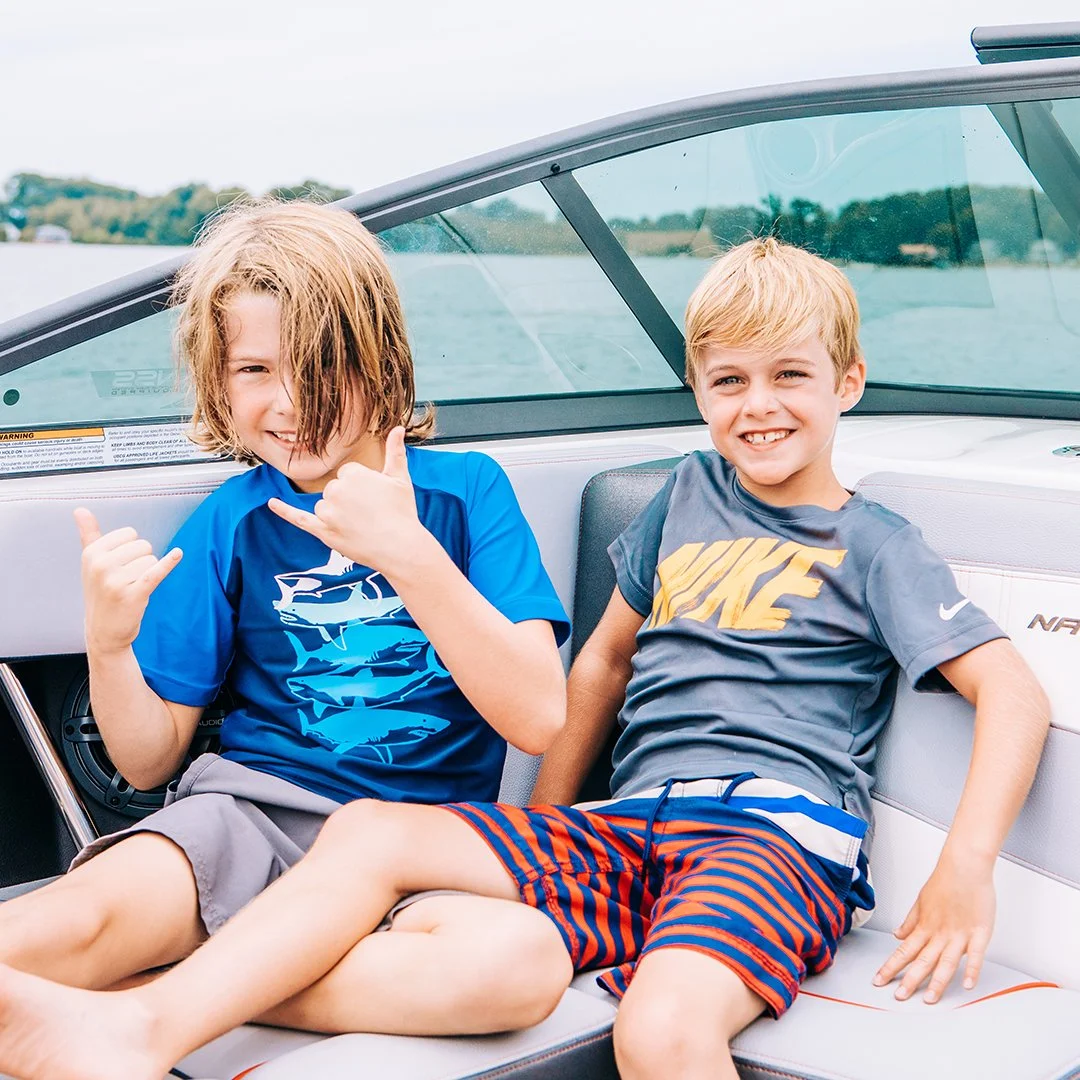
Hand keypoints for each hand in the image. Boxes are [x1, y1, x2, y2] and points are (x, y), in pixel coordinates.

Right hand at [75, 508, 182, 653]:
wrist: (103, 631)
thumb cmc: (100, 592)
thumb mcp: (90, 563)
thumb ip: (89, 535)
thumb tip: (81, 509)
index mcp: (91, 553)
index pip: (129, 534)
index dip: (131, 548)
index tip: (120, 565)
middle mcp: (101, 565)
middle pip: (143, 545)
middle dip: (141, 560)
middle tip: (128, 579)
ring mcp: (116, 581)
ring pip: (152, 559)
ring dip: (148, 573)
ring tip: (133, 588)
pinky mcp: (134, 594)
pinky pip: (156, 571)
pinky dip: (168, 562)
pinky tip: (178, 554)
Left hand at [267, 427, 426, 573]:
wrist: (400, 548)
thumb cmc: (402, 513)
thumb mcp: (400, 478)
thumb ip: (395, 451)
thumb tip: (397, 428)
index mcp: (353, 474)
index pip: (349, 474)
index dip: (363, 486)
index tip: (376, 498)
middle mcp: (336, 490)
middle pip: (335, 489)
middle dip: (349, 500)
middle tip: (371, 513)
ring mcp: (328, 512)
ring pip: (325, 506)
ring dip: (338, 514)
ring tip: (362, 525)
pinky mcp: (323, 531)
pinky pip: (299, 518)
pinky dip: (284, 511)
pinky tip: (272, 503)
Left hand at [872, 852, 994, 1003]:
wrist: (964, 865)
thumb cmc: (945, 881)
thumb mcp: (921, 901)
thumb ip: (911, 921)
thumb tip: (899, 935)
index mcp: (925, 926)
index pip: (903, 951)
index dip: (891, 966)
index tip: (879, 980)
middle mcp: (939, 933)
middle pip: (922, 960)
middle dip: (909, 980)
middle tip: (898, 997)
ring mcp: (959, 934)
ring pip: (946, 962)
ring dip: (937, 982)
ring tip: (929, 999)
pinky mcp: (979, 932)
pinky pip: (975, 954)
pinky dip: (971, 969)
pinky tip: (966, 984)